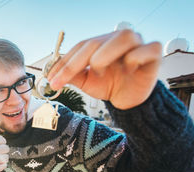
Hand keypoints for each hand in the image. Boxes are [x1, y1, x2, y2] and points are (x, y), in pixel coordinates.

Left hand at [47, 29, 161, 109]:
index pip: (81, 46)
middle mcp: (118, 40)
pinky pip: (146, 50)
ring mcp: (138, 45)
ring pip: (123, 38)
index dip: (64, 62)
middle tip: (61, 80)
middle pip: (96, 42)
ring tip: (99, 71)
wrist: (129, 101)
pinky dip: (134, 58)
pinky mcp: (153, 55)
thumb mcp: (87, 82)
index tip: (51, 78)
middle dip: (74, 63)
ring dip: (104, 55)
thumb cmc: (110, 85)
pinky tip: (128, 69)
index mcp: (102, 43)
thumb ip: (72, 75)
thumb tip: (52, 74)